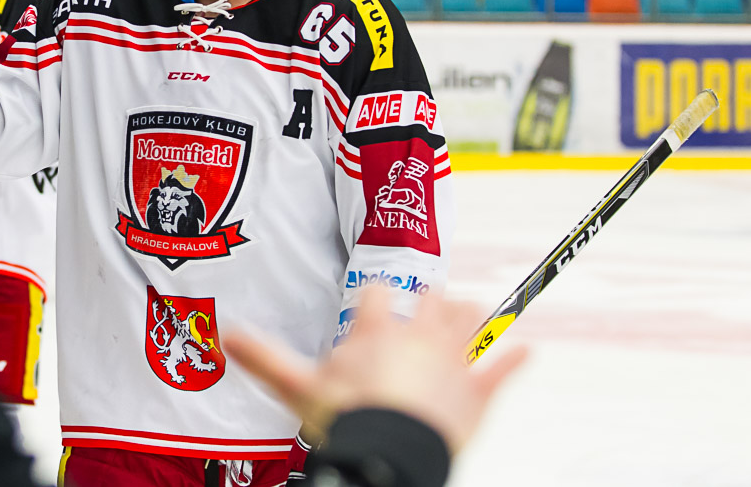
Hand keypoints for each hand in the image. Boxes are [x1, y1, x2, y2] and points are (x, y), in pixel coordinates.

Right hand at [225, 287, 527, 453]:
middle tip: (429, 306)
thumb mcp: (295, 386)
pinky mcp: (477, 391)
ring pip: (469, 319)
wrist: (389, 455)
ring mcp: (451, 361)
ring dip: (470, 317)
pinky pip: (502, 367)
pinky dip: (514, 358)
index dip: (375, 299)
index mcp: (375, 332)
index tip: (374, 305)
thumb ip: (263, 356)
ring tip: (468, 316)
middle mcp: (417, 336)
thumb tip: (225, 335)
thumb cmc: (346, 420)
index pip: (376, 295)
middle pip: (433, 297)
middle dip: (432, 300)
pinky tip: (524, 350)